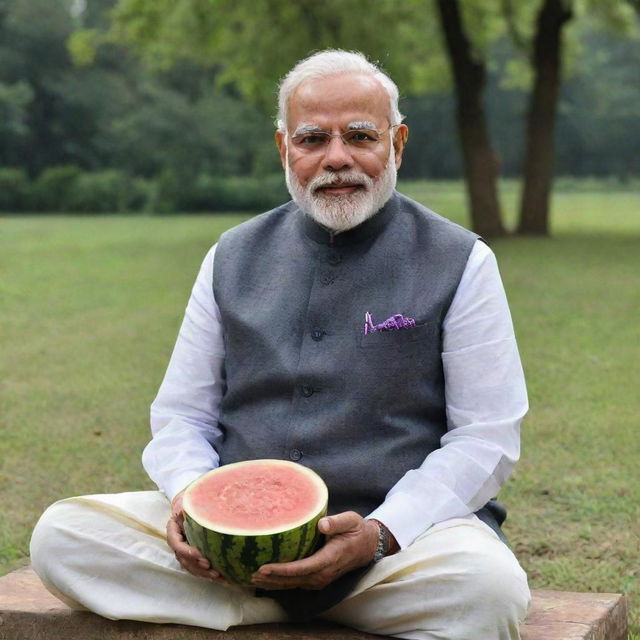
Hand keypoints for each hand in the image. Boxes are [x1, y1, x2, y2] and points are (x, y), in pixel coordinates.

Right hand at [166, 491, 226, 582]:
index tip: (200, 555)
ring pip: (192, 566)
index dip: (187, 552)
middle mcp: (178, 542)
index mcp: (173, 530)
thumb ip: (185, 508)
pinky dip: (209, 573)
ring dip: (204, 573)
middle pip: (184, 560)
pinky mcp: (196, 554)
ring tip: (218, 576)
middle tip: (210, 568)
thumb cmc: (191, 499)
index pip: (177, 545)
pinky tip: (222, 577)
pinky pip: (200, 567)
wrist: (195, 500)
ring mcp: (186, 550)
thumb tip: (184, 512)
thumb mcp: (187, 500)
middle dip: (197, 566)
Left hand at [251, 511, 378, 590]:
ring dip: (273, 583)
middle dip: (271, 579)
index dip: (282, 570)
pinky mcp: (317, 578)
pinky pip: (296, 583)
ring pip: (293, 584)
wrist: (368, 546)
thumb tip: (321, 524)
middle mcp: (323, 573)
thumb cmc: (356, 530)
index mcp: (330, 559)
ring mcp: (320, 579)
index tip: (264, 567)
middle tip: (250, 574)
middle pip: (293, 580)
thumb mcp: (350, 520)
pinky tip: (267, 579)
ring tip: (252, 579)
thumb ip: (336, 522)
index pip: (302, 568)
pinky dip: (280, 582)